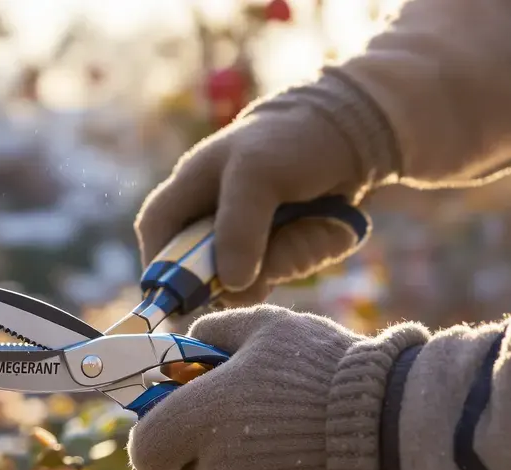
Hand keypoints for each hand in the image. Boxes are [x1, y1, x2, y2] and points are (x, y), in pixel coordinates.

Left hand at [126, 305, 361, 469]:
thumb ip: (214, 330)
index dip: (157, 432)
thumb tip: (189, 339)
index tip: (180, 413)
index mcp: (197, 422)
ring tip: (283, 434)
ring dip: (234, 467)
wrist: (390, 435)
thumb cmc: (324, 373)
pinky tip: (301, 460)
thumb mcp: (267, 327)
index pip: (144, 448)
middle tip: (237, 419)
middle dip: (195, 449)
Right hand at [134, 103, 367, 305]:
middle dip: (237, 278)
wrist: (353, 129)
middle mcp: (215, 220)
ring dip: (287, 258)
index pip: (157, 233)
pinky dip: (313, 250)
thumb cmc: (288, 140)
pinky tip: (326, 224)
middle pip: (206, 271)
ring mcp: (251, 239)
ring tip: (311, 221)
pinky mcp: (285, 248)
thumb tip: (229, 287)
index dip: (160, 267)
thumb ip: (237, 229)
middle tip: (261, 274)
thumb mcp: (256, 175)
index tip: (181, 298)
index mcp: (190, 192)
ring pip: (256, 276)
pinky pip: (293, 267)